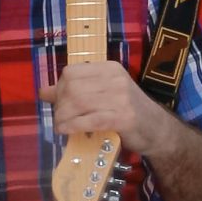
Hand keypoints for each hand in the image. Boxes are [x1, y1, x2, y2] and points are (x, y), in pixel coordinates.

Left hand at [46, 59, 168, 157]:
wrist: (157, 130)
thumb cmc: (128, 112)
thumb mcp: (104, 94)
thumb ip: (77, 90)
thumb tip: (44, 91)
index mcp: (109, 69)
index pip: (72, 72)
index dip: (58, 87)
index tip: (57, 101)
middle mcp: (115, 79)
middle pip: (72, 87)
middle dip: (59, 105)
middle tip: (58, 117)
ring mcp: (120, 98)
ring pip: (78, 103)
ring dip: (63, 117)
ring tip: (60, 125)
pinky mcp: (122, 118)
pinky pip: (89, 120)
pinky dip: (73, 126)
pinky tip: (66, 131)